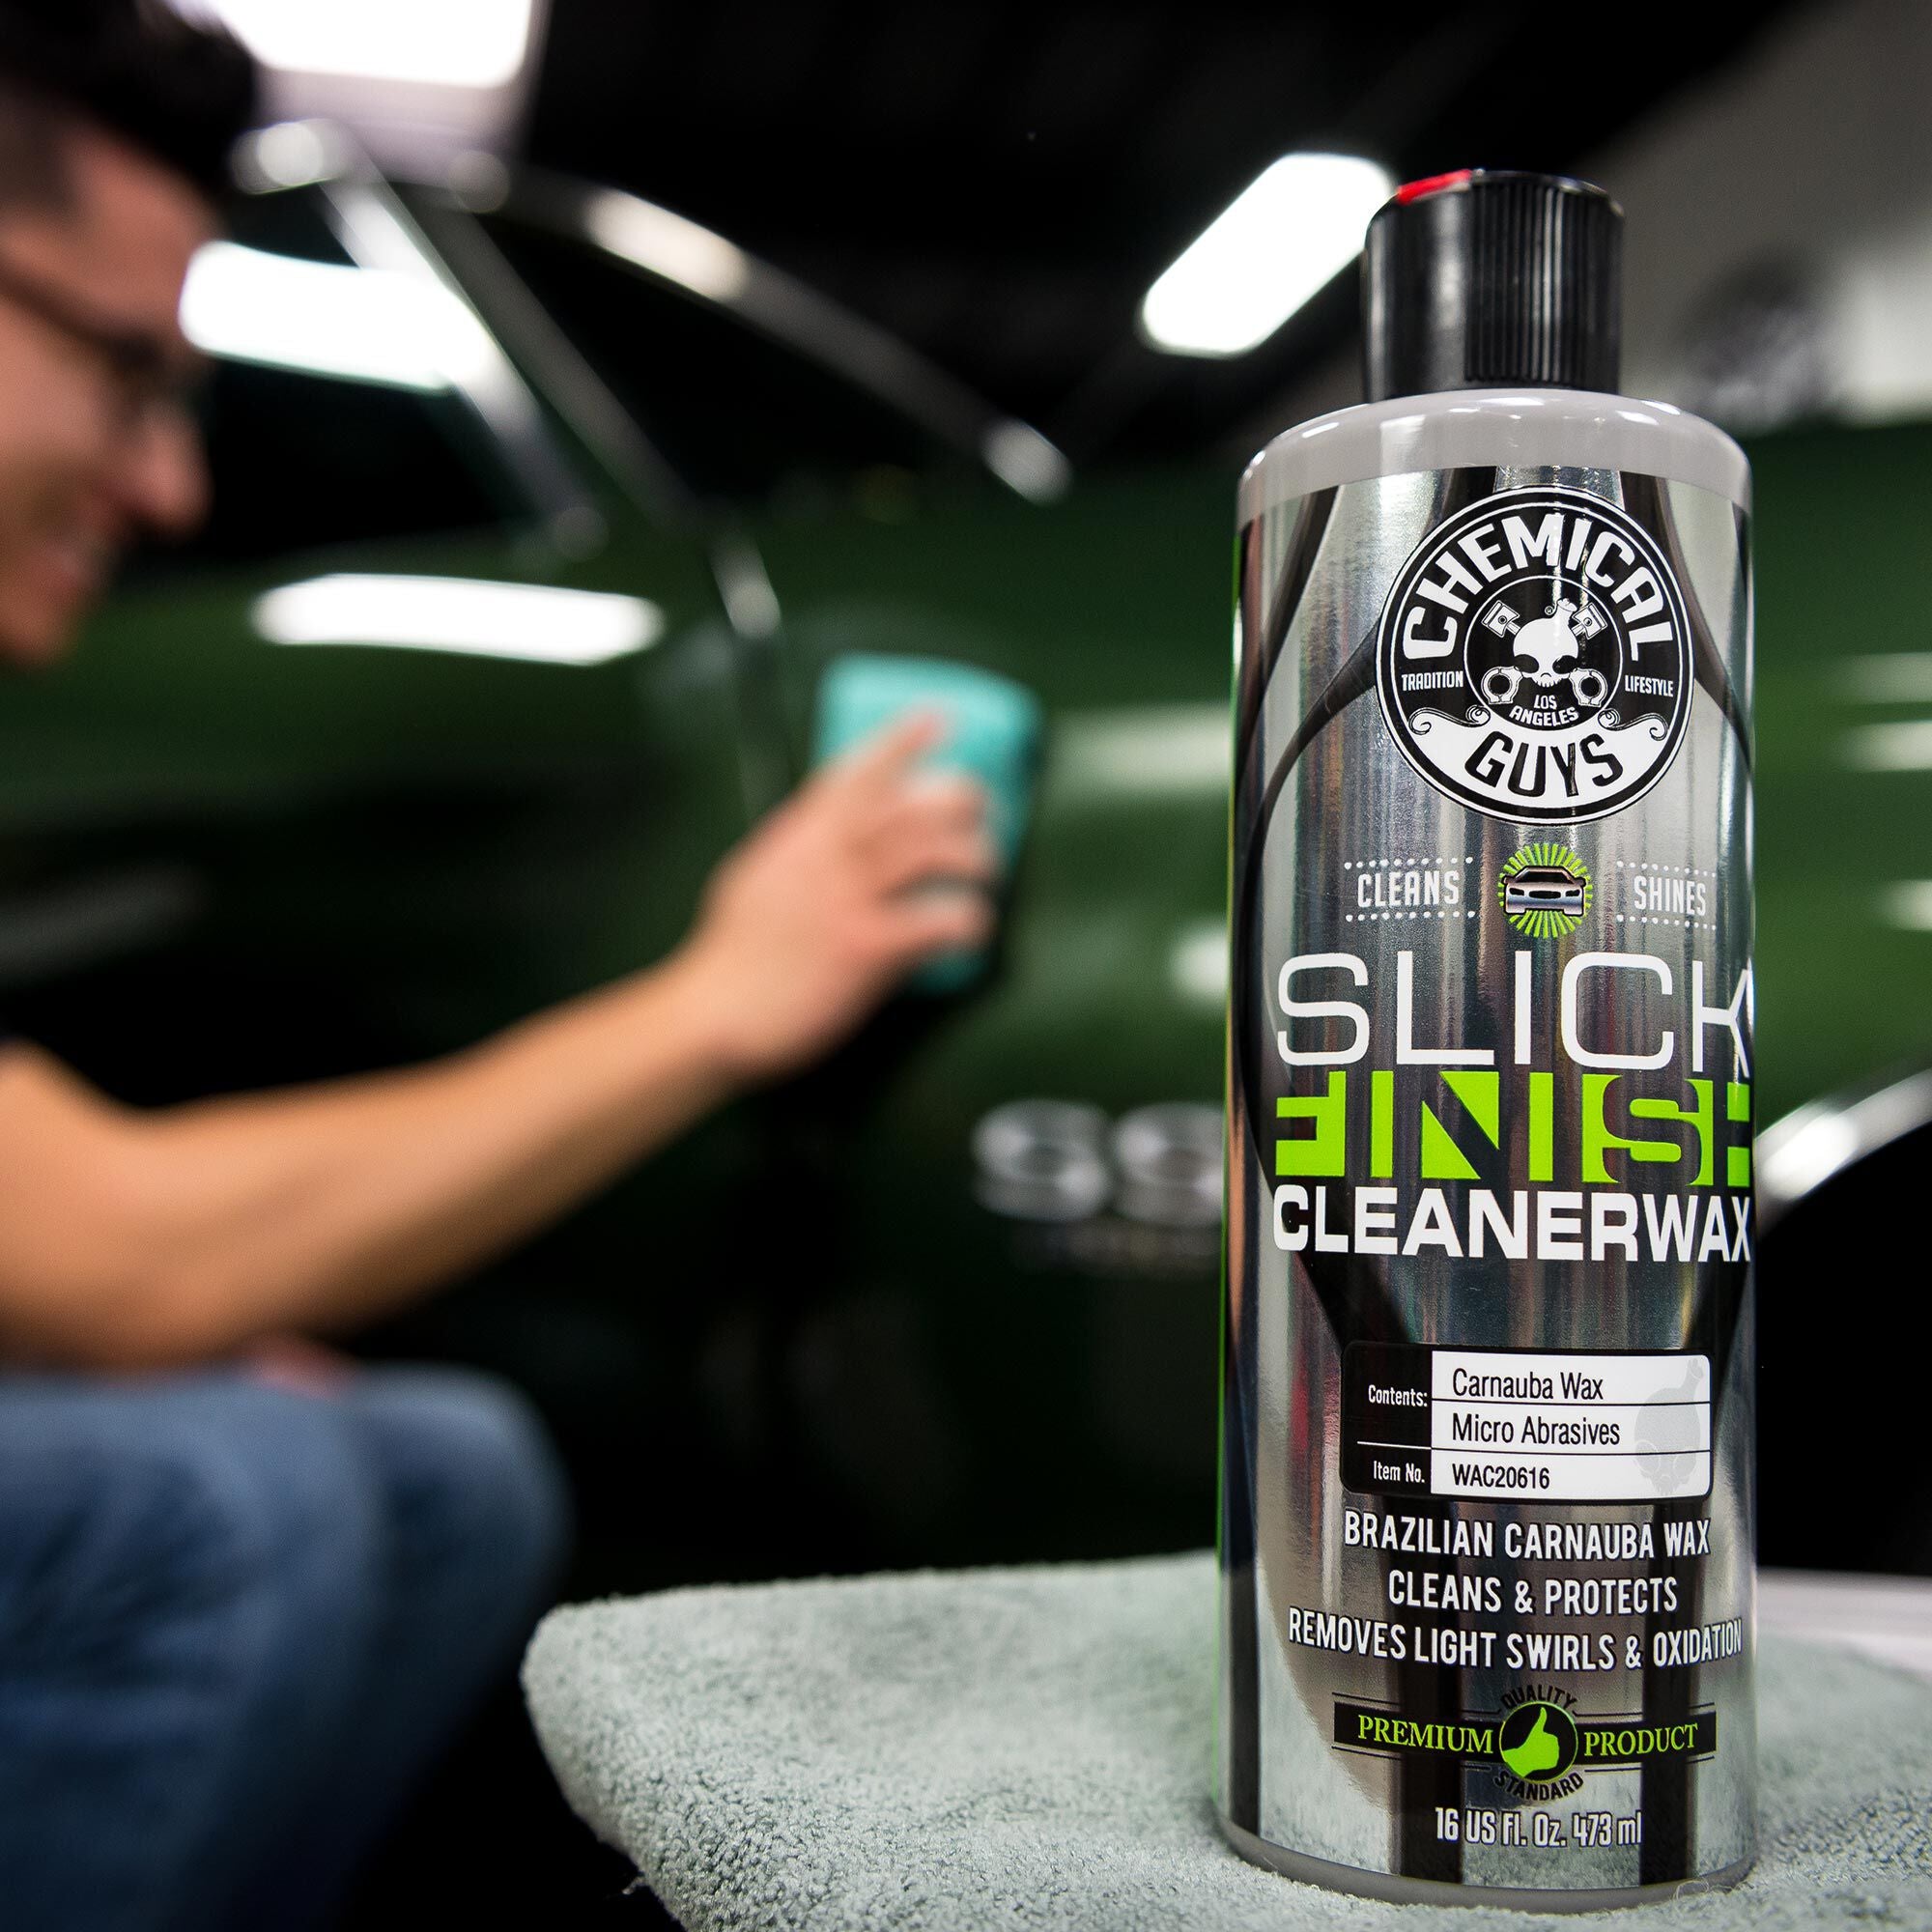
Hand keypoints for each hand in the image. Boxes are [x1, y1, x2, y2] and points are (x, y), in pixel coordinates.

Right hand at [667, 714, 996, 1083]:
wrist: (714, 1013)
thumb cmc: (734, 958)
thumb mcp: (756, 879)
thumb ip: (795, 852)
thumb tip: (823, 836)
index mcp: (797, 837)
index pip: (854, 774)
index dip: (900, 741)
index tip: (936, 718)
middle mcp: (824, 857)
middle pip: (905, 805)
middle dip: (954, 797)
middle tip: (981, 806)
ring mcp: (845, 899)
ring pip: (927, 849)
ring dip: (971, 854)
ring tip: (987, 868)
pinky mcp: (864, 948)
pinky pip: (933, 920)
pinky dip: (965, 919)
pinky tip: (974, 927)